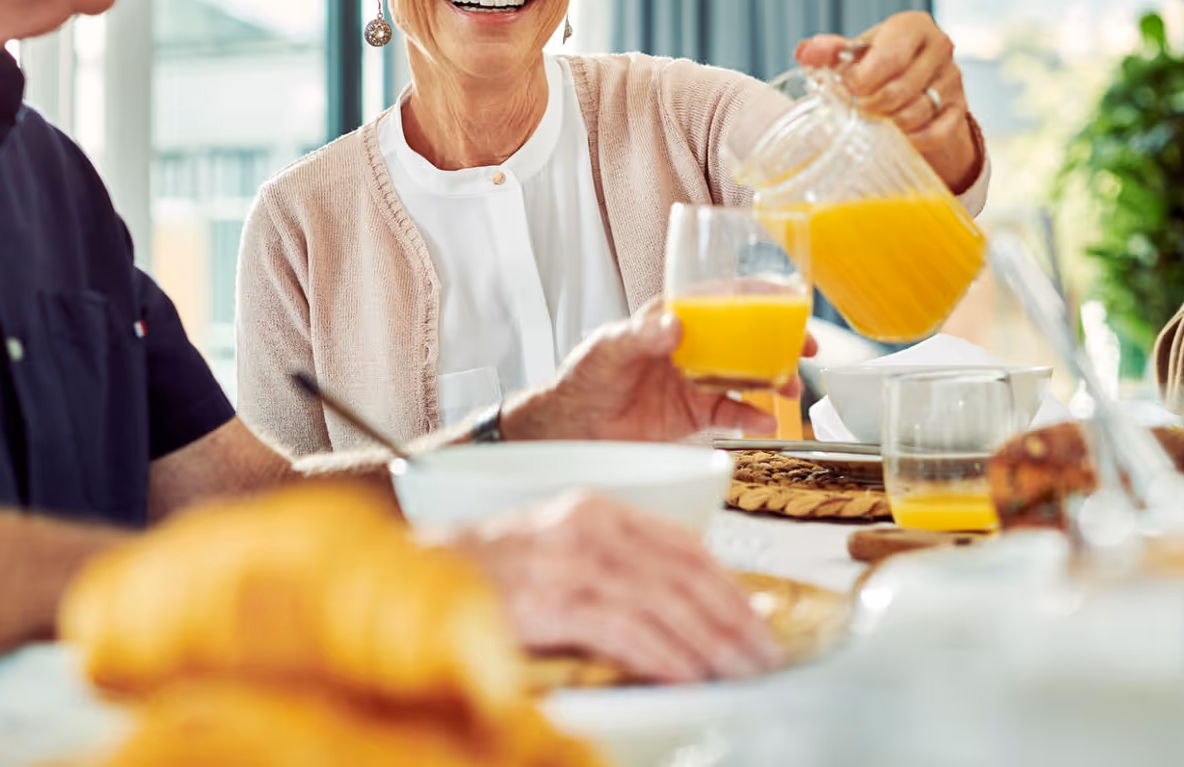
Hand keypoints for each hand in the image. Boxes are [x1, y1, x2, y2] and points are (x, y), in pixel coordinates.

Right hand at [436, 491, 780, 682]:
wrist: (419, 578)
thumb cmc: (490, 577)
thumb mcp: (562, 557)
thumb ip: (616, 571)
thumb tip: (680, 612)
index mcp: (598, 510)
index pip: (682, 545)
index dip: (727, 584)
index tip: (756, 617)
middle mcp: (590, 525)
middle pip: (683, 573)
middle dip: (731, 617)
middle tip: (763, 652)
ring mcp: (571, 559)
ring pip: (663, 601)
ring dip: (710, 642)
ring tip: (739, 670)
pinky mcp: (554, 597)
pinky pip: (625, 629)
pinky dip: (664, 654)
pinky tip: (688, 674)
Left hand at [501, 301, 816, 442]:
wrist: (570, 427)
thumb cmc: (583, 377)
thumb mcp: (608, 347)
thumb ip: (641, 336)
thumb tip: (675, 325)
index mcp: (672, 318)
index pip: (720, 299)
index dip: (757, 297)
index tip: (788, 301)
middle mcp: (691, 347)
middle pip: (745, 337)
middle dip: (780, 340)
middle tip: (806, 347)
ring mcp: (695, 381)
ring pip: (746, 375)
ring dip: (773, 379)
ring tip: (791, 387)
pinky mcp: (694, 415)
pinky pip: (731, 413)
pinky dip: (751, 417)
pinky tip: (765, 421)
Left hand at [797, 11, 981, 192]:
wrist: (914, 82)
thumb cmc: (879, 63)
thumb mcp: (855, 53)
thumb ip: (830, 52)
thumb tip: (806, 52)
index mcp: (913, 26)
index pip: (890, 57)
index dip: (861, 80)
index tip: (844, 89)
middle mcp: (939, 47)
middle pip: (901, 89)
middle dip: (870, 105)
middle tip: (853, 110)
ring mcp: (953, 79)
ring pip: (916, 113)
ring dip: (888, 124)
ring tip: (871, 121)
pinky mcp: (960, 109)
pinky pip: (934, 133)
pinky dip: (911, 140)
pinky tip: (895, 136)